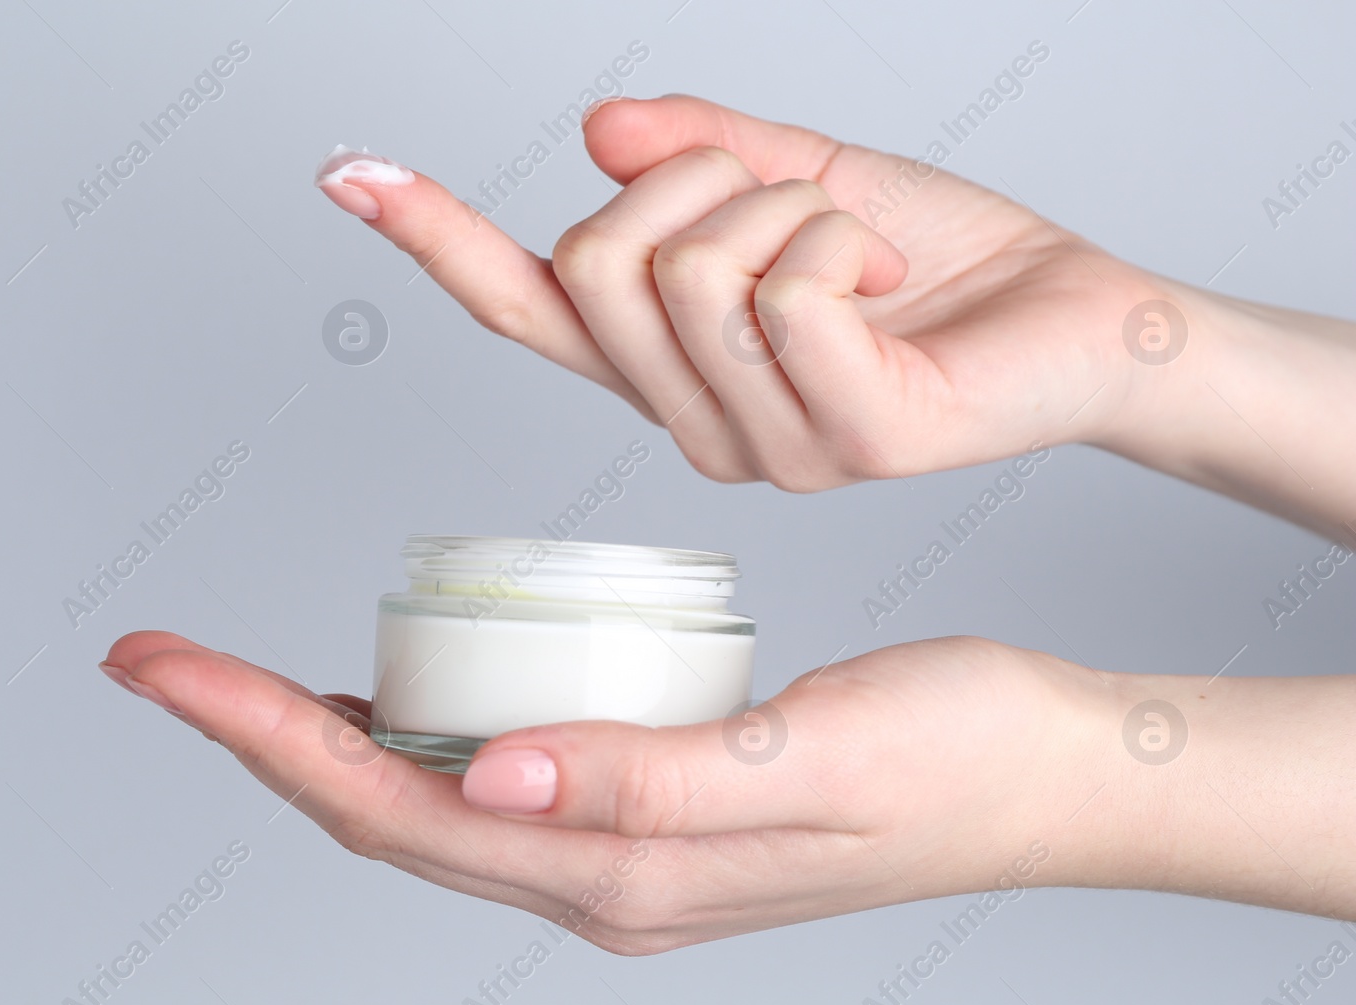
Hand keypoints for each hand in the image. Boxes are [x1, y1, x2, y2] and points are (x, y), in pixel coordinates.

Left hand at [100, 630, 1130, 951]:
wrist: (1046, 773)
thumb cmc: (952, 756)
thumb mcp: (802, 756)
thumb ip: (643, 779)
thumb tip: (485, 776)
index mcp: (624, 872)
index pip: (397, 807)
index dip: (265, 739)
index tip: (169, 669)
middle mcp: (606, 879)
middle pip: (386, 815)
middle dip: (258, 740)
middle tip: (164, 662)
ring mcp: (626, 856)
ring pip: (430, 807)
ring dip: (324, 748)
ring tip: (243, 685)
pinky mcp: (651, 814)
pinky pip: (494, 791)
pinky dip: (416, 744)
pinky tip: (397, 701)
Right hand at [315, 94, 1176, 490]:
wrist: (1076, 316)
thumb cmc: (942, 262)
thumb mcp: (799, 176)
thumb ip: (697, 154)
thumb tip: (598, 136)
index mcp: (669, 363)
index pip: (526, 305)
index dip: (434, 236)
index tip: (349, 173)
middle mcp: (695, 421)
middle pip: (597, 262)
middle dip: (697, 180)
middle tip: (785, 197)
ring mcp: (764, 448)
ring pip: (688, 271)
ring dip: (783, 205)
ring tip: (852, 246)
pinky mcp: (846, 444)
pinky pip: (784, 296)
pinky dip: (835, 235)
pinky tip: (882, 276)